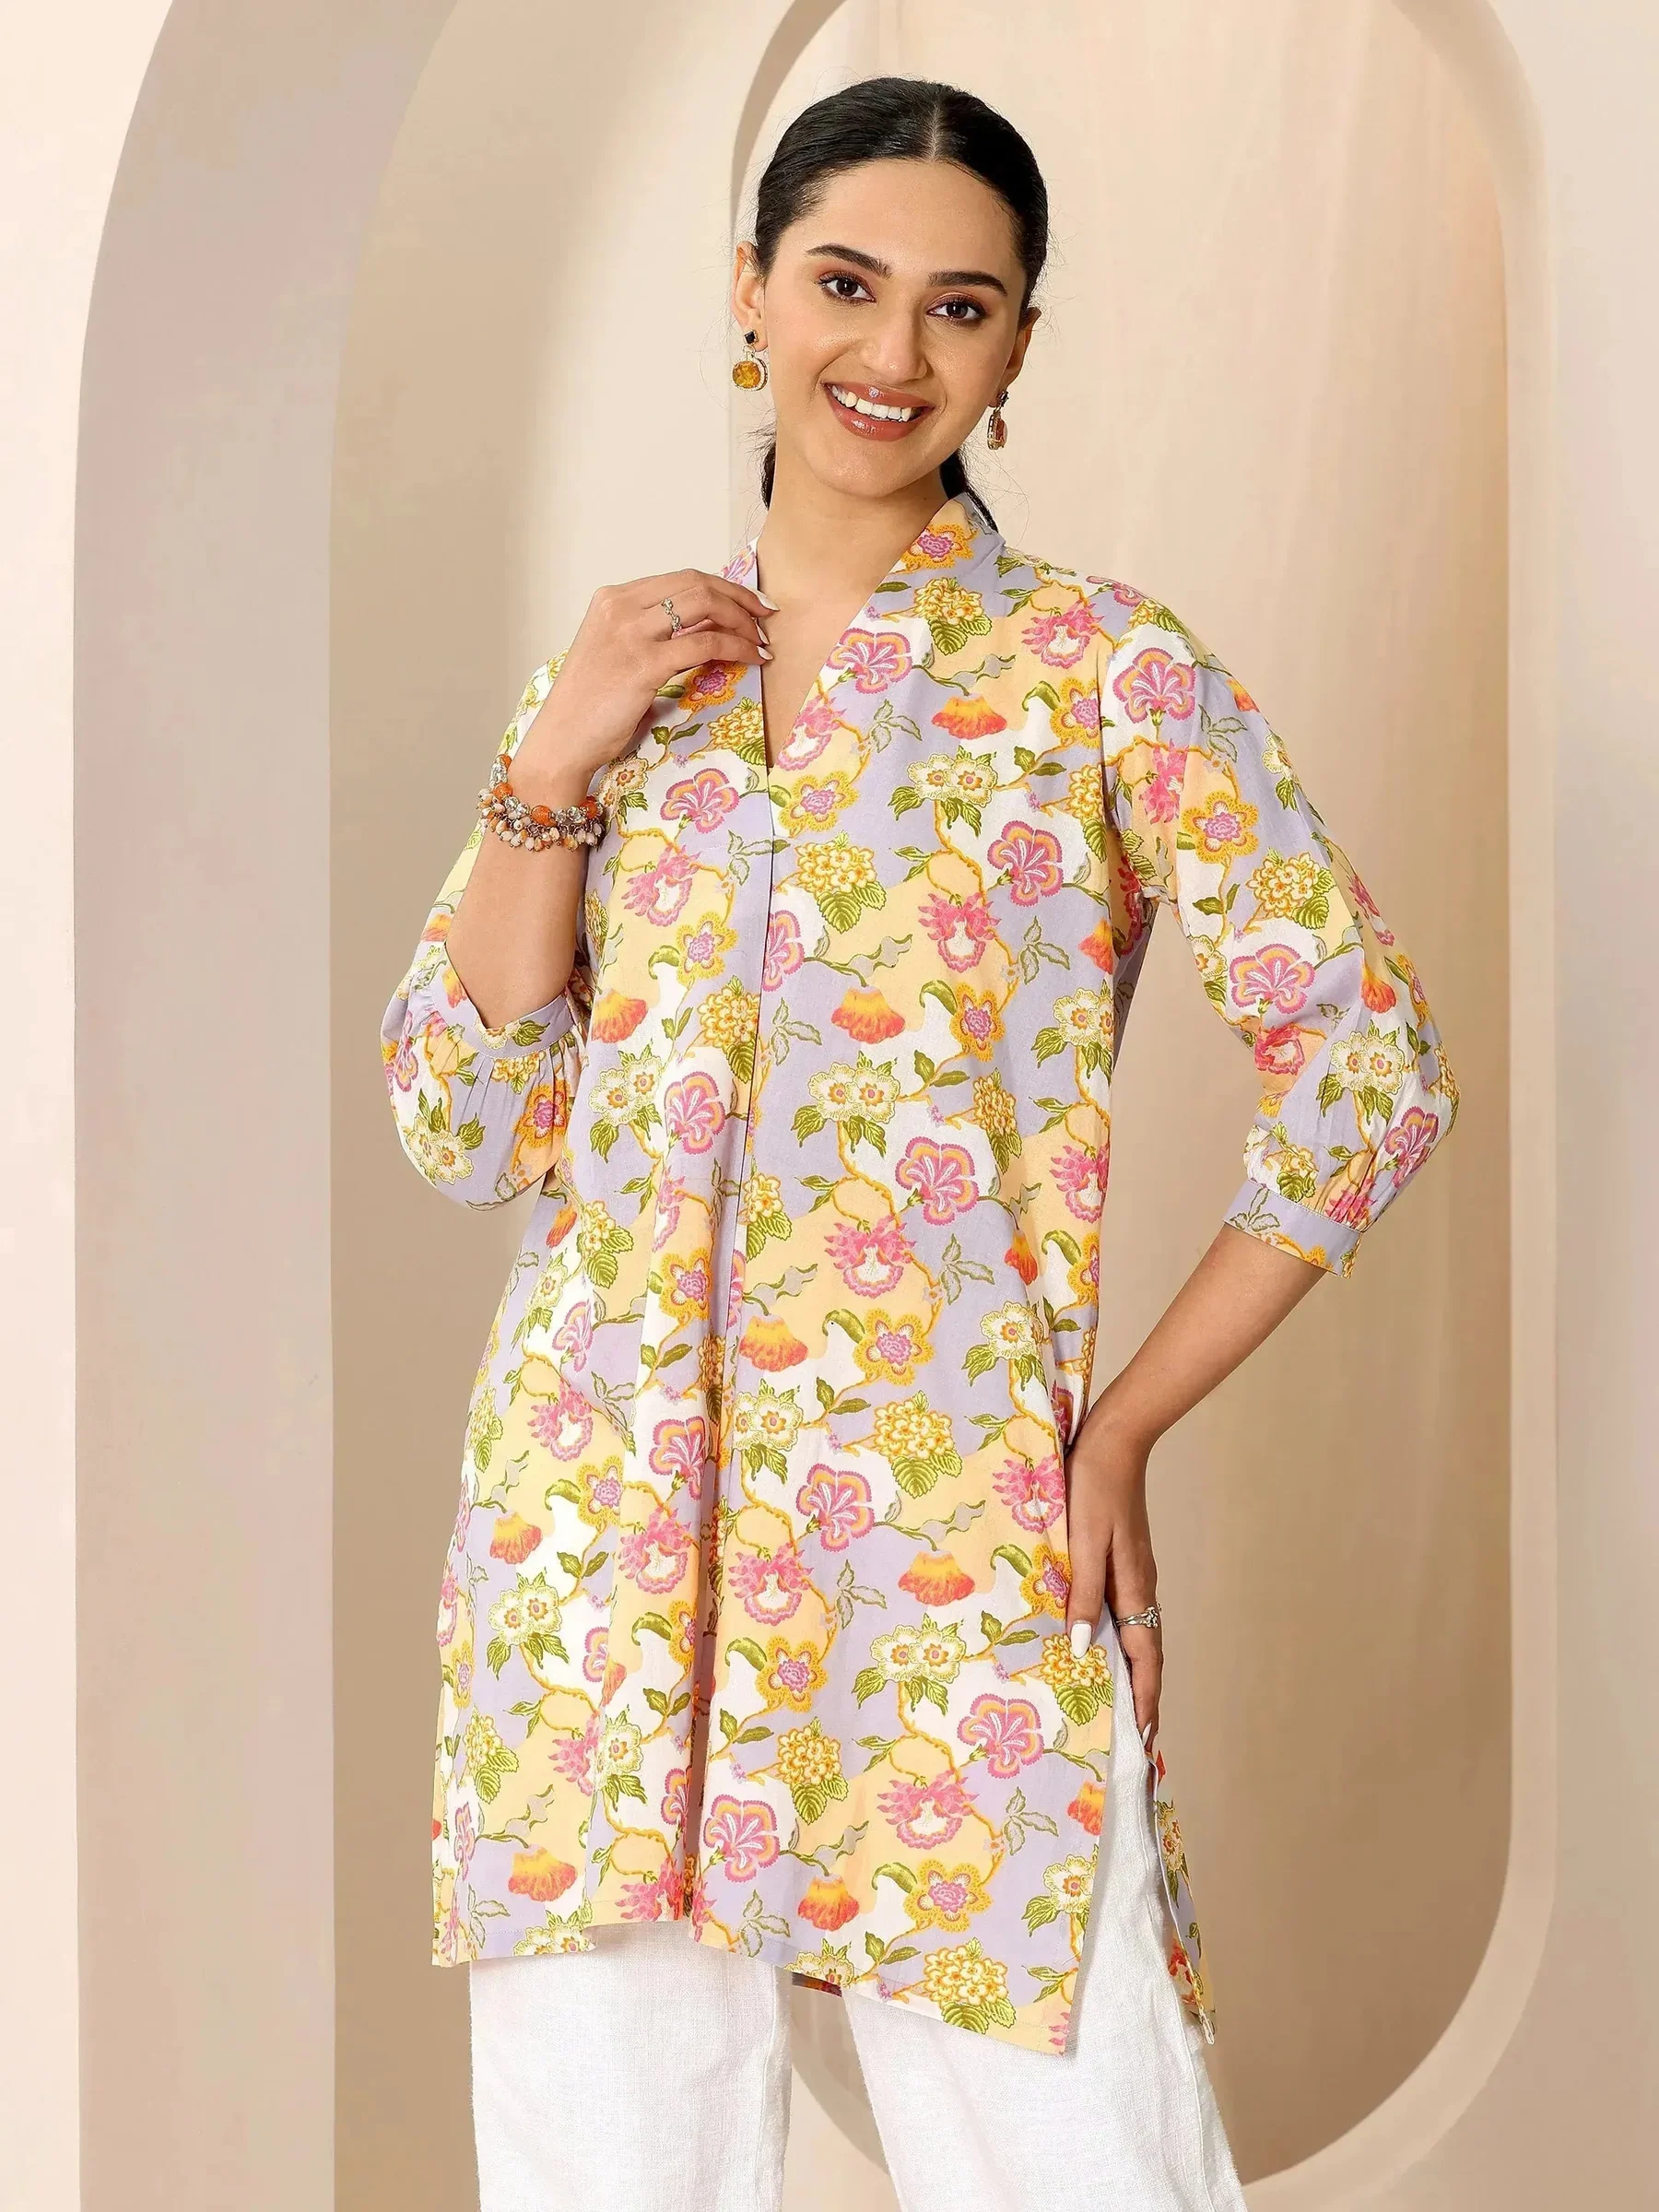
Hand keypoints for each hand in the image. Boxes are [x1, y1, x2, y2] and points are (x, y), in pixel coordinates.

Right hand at [514, 568, 773, 794]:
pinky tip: (753, 658)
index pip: (680, 579)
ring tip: (761, 640)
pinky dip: (737, 647)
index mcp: (612, 599)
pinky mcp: (644, 664)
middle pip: (696, 583)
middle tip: (766, 615)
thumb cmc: (589, 706)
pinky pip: (704, 643)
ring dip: (742, 620)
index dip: (722, 587)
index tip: (748, 602)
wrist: (562, 739)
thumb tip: (704, 629)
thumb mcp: (617, 653)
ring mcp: (631, 633)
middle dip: (739, 596)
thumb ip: (652, 635)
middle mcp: (620, 607)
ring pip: (703, 605)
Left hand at [1063, 1408, 1161, 1755]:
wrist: (1115, 1441)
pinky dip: (1124, 1642)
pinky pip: (1128, 1613)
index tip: (1145, 1740)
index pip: (1145, 1658)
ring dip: (1136, 1673)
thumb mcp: (1083, 1540)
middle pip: (1147, 1654)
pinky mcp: (1126, 1560)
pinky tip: (1105, 1645)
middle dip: (1145, 1697)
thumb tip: (1078, 1648)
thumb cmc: (1093, 1487)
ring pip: (1139, 1635)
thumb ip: (1081, 1593)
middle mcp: (1141, 1587)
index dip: (1145, 1700)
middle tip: (1138, 1739)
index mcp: (1133, 1587)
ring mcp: (1136, 1573)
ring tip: (1125, 1705)